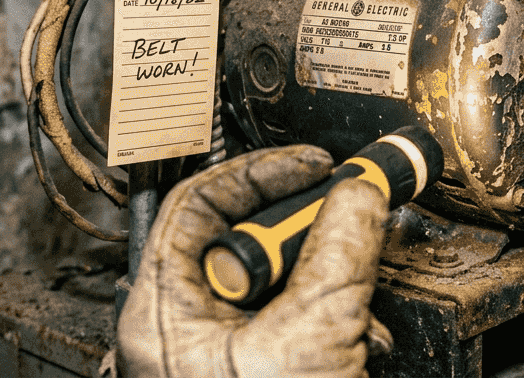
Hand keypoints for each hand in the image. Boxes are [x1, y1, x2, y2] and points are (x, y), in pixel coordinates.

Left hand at [118, 146, 391, 377]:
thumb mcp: (311, 335)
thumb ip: (338, 256)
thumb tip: (359, 194)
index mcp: (164, 315)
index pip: (197, 202)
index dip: (261, 171)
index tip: (316, 165)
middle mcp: (186, 329)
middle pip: (246, 237)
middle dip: (306, 228)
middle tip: (346, 217)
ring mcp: (222, 352)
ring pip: (279, 281)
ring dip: (330, 278)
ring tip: (357, 296)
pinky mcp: (262, 368)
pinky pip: (296, 319)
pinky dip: (332, 316)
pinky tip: (357, 332)